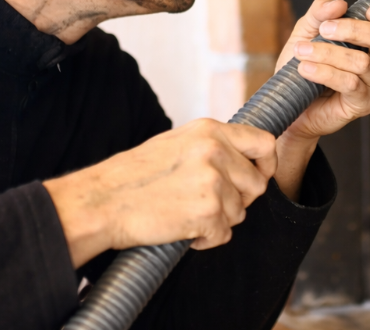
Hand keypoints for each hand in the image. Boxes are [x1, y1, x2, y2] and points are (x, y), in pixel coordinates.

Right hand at [42, 119, 276, 267]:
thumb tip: (244, 157)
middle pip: (257, 184)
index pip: (264, 143)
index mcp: (209, 130)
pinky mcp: (207, 212)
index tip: (257, 177)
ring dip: (219, 220)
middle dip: (239, 199)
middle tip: (210, 203)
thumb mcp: (176, 142)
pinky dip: (206, 239)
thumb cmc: (133, 175)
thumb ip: (211, 145)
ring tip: (186, 213)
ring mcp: (213, 182)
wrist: (102, 201)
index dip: (267, 165)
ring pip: (241, 212)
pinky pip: (223, 234)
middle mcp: (215, 152)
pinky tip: (182, 229)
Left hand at [278, 0, 369, 141]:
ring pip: (362, 62)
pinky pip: (350, 83)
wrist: (290, 100)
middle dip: (354, 30)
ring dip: (329, 53)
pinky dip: (325, 72)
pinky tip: (305, 69)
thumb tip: (339, 4)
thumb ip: (321, 12)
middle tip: (324, 29)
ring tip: (302, 51)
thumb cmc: (305, 61)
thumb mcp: (308, 29)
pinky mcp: (365, 104)